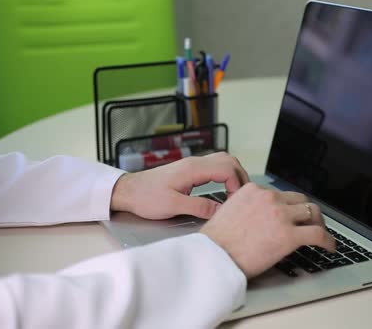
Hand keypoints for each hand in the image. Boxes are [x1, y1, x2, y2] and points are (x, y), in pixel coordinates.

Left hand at [110, 152, 248, 219]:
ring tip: (236, 195)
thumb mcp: (173, 206)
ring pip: (223, 161)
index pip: (227, 168)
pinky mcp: (190, 170)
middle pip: (229, 161)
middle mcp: (195, 162)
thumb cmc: (146, 198)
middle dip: (241, 178)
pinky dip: (225, 176)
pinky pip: (215, 167)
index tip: (236, 202)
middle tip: (242, 197)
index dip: (237, 185)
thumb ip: (199, 207)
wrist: (129, 191)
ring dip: (234, 176)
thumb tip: (221, 211)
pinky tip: (224, 191)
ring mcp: (193, 165)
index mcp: (193, 169)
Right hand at [200, 183, 335, 277]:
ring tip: (321, 234)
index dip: (290, 206)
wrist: (213, 257)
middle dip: (307, 212)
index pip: (281, 194)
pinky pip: (317, 234)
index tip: (293, 214)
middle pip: (300, 200)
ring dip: (318, 224)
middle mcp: (269, 198)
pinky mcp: (289, 235)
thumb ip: (248, 207)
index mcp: (254, 190)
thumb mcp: (229, 211)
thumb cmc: (216, 242)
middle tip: (311, 222)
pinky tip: (329, 247)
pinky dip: (328, 240)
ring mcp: (280, 215)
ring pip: (312, 213)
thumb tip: (261, 217)